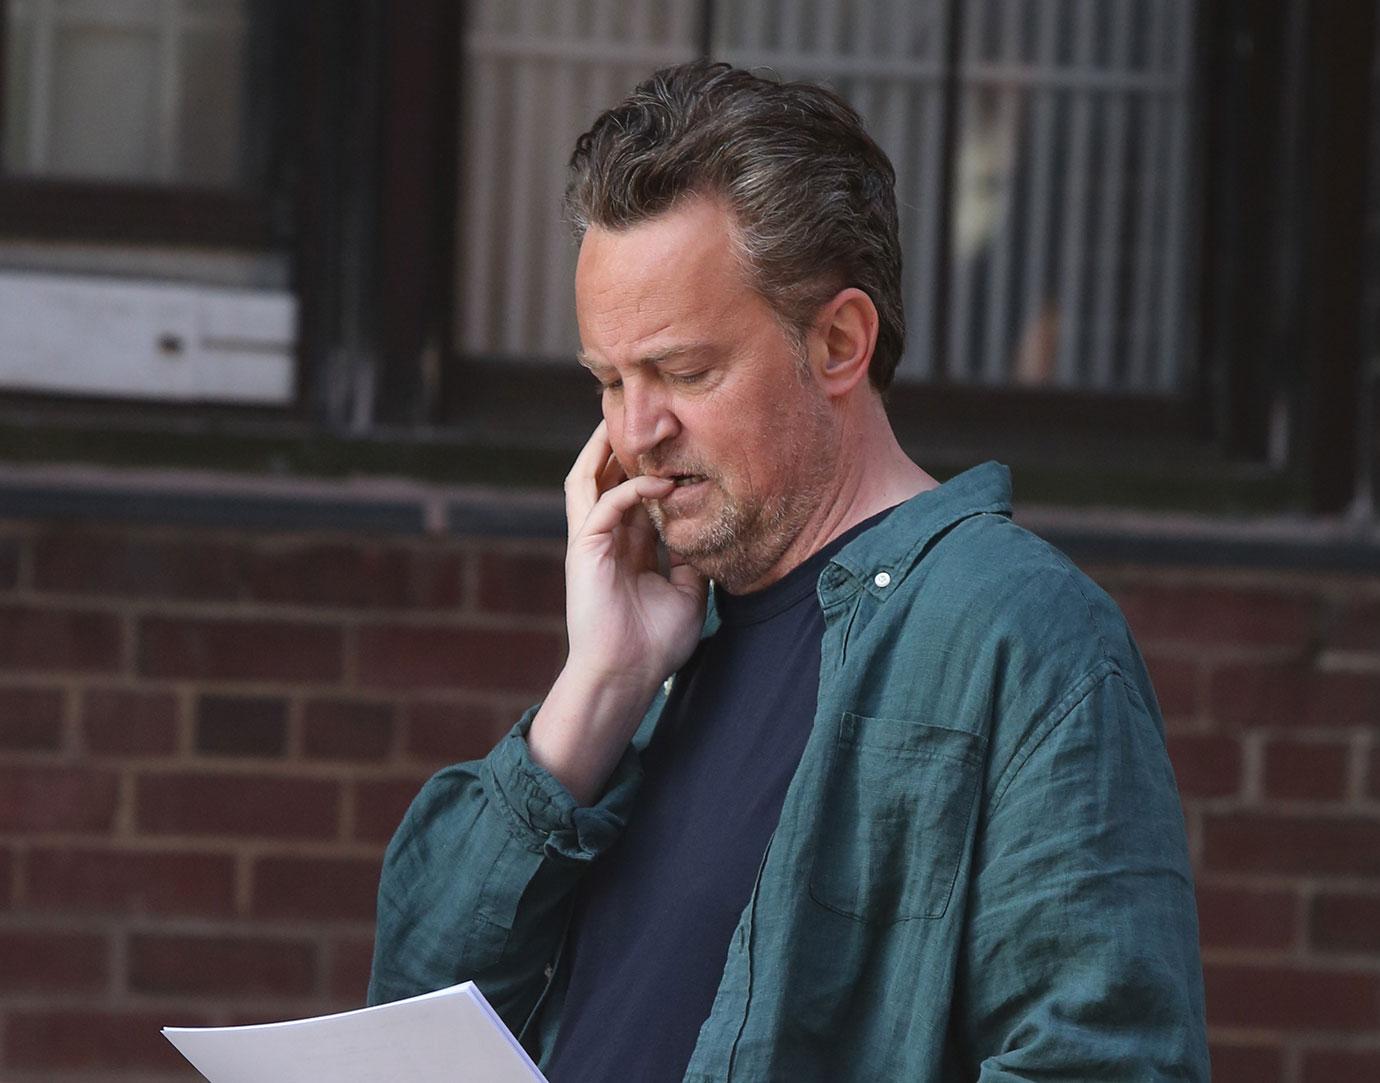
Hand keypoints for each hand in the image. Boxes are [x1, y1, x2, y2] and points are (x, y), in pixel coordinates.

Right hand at [562, 420, 708, 688]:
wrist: (627, 676)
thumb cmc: (654, 643)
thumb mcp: (687, 592)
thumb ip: (691, 558)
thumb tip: (708, 529)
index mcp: (624, 548)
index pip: (631, 495)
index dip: (648, 468)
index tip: (673, 443)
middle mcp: (603, 539)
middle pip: (602, 477)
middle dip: (615, 445)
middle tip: (638, 412)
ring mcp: (589, 542)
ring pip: (587, 479)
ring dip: (603, 449)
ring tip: (620, 419)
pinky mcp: (583, 550)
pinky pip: (602, 504)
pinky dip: (630, 489)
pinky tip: (660, 482)